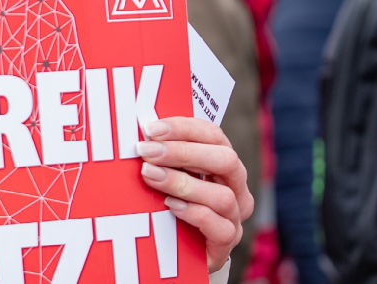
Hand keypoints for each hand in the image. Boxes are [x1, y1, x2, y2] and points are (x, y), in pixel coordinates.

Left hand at [136, 116, 253, 272]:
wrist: (174, 249)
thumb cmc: (168, 202)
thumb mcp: (166, 173)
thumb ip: (162, 155)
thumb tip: (140, 135)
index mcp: (223, 163)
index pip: (214, 135)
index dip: (184, 128)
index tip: (151, 129)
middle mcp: (236, 188)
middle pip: (225, 160)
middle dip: (183, 152)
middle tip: (147, 152)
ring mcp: (234, 218)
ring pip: (222, 196)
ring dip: (182, 183)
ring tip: (151, 176)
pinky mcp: (226, 245)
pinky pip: (221, 228)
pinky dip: (195, 214)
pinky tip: (170, 206)